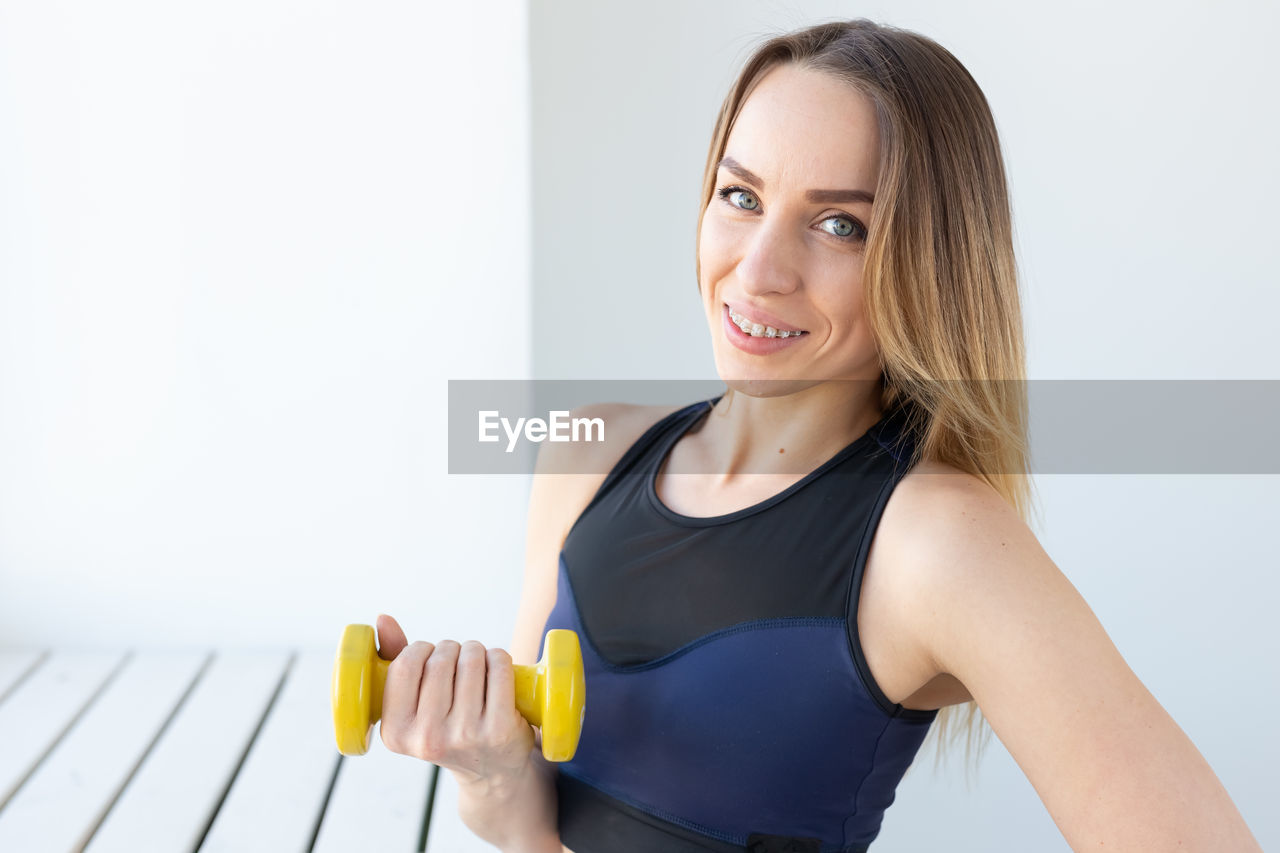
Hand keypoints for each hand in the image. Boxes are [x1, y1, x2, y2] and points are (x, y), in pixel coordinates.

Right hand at [373, 614, 536, 786]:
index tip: (431, 655)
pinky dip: (500, 657)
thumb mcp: (414, 704)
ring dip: (476, 651)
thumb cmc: (448, 726)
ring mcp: (465, 735)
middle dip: (452, 649)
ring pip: (471, 659)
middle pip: (440, 660)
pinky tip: (497, 668)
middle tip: (459, 661)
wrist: (492, 771)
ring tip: (478, 664)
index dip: (421, 649)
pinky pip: (499, 668)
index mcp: (396, 733)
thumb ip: (394, 661)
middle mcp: (428, 738)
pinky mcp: (500, 729)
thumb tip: (382, 619)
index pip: (404, 666)